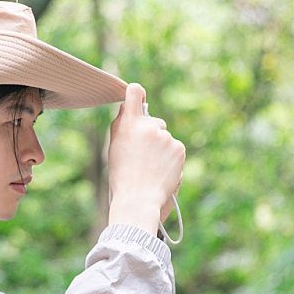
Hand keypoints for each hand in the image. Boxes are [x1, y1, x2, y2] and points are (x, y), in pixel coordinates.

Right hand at [107, 82, 184, 235]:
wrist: (138, 199)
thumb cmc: (122, 177)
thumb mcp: (114, 148)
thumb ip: (121, 125)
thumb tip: (127, 107)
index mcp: (129, 124)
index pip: (135, 93)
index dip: (136, 93)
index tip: (137, 94)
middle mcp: (149, 126)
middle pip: (154, 122)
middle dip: (151, 135)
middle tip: (143, 156)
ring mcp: (166, 137)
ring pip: (165, 138)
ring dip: (161, 149)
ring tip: (152, 168)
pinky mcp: (179, 148)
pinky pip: (175, 148)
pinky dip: (171, 158)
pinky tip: (162, 170)